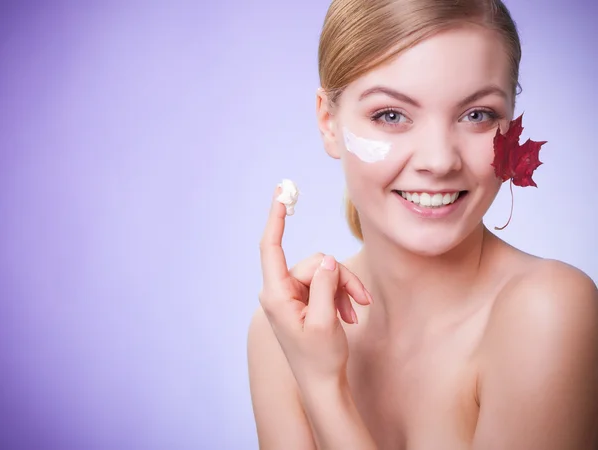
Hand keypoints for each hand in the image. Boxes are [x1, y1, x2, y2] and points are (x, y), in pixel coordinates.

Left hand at [258, 185, 371, 386]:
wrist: (322, 384)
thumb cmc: (320, 358)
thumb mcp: (326, 321)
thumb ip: (324, 285)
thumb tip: (325, 259)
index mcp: (275, 295)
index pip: (271, 247)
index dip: (276, 218)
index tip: (281, 194)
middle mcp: (279, 291)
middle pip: (313, 263)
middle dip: (339, 277)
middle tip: (360, 299)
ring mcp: (291, 295)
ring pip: (323, 272)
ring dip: (343, 288)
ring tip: (356, 311)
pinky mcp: (303, 300)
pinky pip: (324, 284)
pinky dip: (340, 295)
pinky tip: (350, 314)